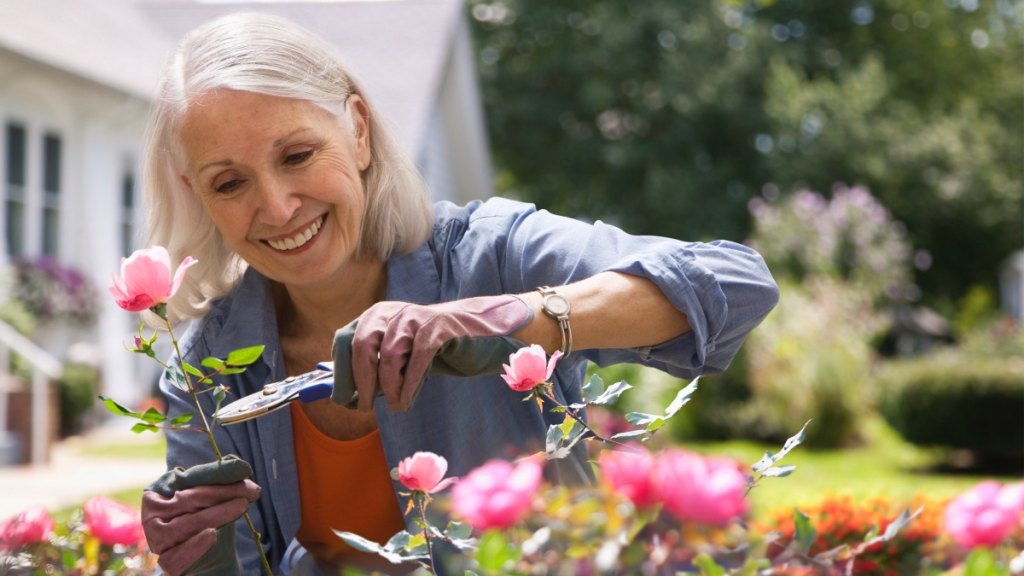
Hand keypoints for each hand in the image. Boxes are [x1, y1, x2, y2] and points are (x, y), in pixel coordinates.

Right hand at [142, 455, 260, 575]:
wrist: (211, 557)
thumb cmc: (209, 518)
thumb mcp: (211, 496)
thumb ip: (220, 479)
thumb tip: (241, 466)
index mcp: (156, 493)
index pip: (186, 479)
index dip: (215, 473)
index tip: (244, 470)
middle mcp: (151, 516)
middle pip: (188, 500)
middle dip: (223, 492)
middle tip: (251, 490)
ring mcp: (157, 540)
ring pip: (187, 524)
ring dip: (218, 514)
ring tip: (242, 505)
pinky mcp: (167, 562)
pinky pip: (179, 555)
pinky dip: (195, 545)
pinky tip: (212, 534)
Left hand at [333, 294, 531, 410]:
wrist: (480, 335)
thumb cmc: (435, 349)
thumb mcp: (401, 354)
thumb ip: (374, 364)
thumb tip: (344, 392)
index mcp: (377, 315)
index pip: (345, 340)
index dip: (340, 372)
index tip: (344, 399)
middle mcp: (393, 312)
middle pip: (362, 346)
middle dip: (360, 382)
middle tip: (364, 407)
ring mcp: (416, 318)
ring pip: (389, 355)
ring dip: (388, 388)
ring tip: (394, 405)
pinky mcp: (438, 328)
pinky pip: (416, 359)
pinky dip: (408, 385)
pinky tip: (406, 400)